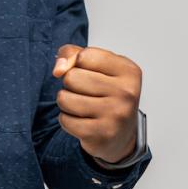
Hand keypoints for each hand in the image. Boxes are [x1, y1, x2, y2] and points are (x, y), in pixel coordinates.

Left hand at [52, 45, 141, 163]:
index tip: (89, 73)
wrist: (121, 134)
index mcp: (128, 71)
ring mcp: (115, 115)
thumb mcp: (96, 66)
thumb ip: (72, 54)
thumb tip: (58, 69)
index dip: (77, 64)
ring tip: (83, 107)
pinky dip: (68, 120)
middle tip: (87, 94)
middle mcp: (126, 92)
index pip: (85, 56)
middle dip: (70, 85)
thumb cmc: (107, 95)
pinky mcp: (101, 134)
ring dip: (66, 103)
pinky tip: (83, 121)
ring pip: (64, 99)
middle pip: (71, 77)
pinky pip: (65, 120)